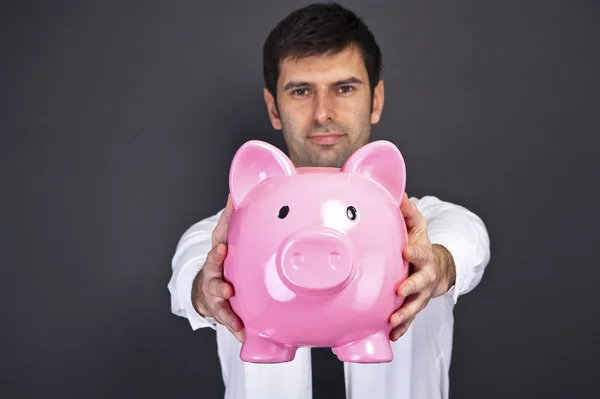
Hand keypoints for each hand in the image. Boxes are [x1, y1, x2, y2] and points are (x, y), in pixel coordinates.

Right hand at [191, 195, 244, 342]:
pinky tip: (244, 336)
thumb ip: (231, 216)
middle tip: (226, 288)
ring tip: (235, 321)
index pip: (215, 251)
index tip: (222, 248)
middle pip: (212, 279)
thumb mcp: (224, 236)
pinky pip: (230, 322)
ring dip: (226, 311)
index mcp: (216, 258)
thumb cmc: (221, 258)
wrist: (204, 288)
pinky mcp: (224, 311)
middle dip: (218, 283)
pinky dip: (237, 330)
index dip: (217, 251)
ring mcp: (216, 295)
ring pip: (219, 304)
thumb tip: (237, 191)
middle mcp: (212, 277)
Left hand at [389, 193, 455, 340]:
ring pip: (415, 305)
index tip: (405, 251)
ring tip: (392, 321)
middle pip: (420, 282)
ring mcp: (420, 293)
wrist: (437, 267)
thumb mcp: (416, 226)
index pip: (420, 252)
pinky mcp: (414, 305)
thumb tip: (399, 194)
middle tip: (400, 291)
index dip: (414, 252)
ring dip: (404, 314)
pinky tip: (391, 335)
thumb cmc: (419, 244)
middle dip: (411, 287)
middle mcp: (424, 275)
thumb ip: (407, 212)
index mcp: (423, 255)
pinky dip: (401, 328)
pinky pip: (409, 319)